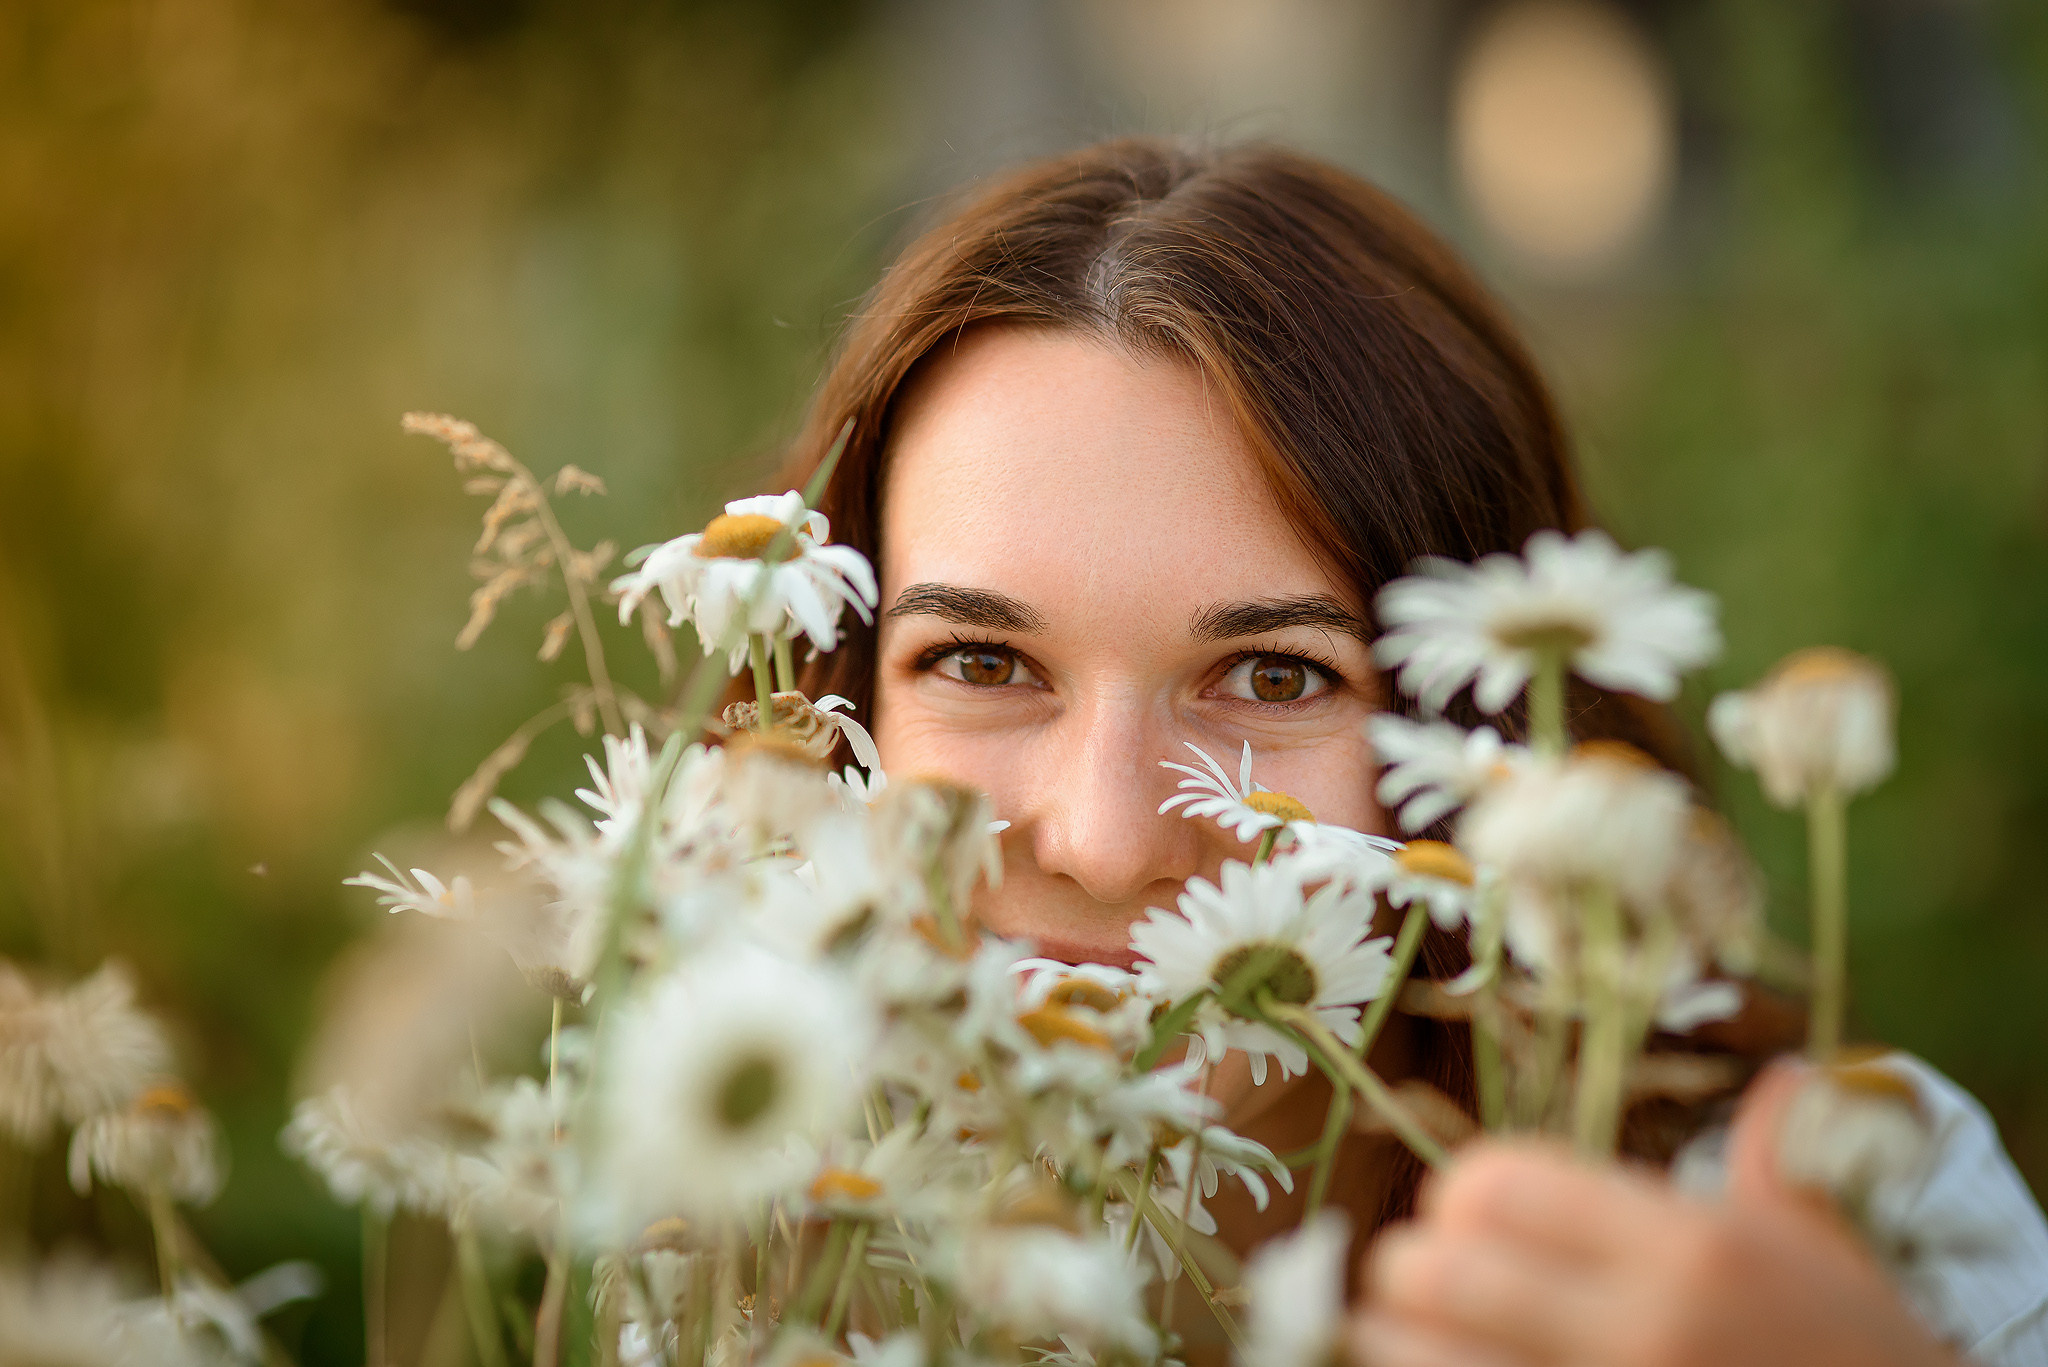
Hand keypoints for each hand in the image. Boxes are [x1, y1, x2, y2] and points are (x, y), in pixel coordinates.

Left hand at [1350, 1061, 1960, 1366]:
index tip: (1470, 1211)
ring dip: (1398, 1336)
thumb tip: (1784, 1077)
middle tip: (1423, 1274)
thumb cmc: (1855, 1354)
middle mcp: (1641, 1331)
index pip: (1498, 1183)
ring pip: (1416, 1353)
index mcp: (1692, 1250)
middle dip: (1413, 1265)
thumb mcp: (1821, 1255)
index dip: (1464, 1192)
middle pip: (1436, 1268)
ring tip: (1410, 1330)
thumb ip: (1769, 1164)